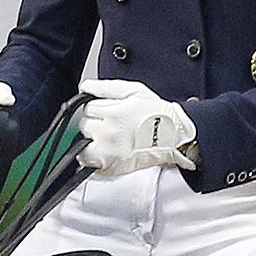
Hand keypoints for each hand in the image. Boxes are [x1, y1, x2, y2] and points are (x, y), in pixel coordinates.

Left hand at [78, 79, 194, 174]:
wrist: (174, 137)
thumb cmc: (157, 113)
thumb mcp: (134, 91)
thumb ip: (106, 87)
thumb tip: (84, 87)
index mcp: (113, 113)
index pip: (87, 108)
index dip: (97, 108)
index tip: (109, 112)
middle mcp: (109, 134)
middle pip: (84, 125)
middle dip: (95, 123)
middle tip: (111, 125)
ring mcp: (108, 153)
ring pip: (82, 145)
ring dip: (91, 141)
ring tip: (109, 139)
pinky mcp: (110, 168)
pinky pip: (88, 162)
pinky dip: (93, 157)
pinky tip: (107, 151)